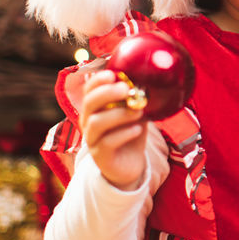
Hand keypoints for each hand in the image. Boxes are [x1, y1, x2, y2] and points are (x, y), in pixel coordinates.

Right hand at [80, 69, 148, 190]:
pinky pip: (107, 142)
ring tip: (138, 112)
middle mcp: (89, 121)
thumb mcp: (135, 114)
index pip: (89, 90)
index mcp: (95, 108)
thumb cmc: (130, 133)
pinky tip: (137, 130)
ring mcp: (92, 139)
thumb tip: (150, 82)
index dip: (97, 80)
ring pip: (97, 122)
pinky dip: (123, 134)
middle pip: (89, 103)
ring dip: (119, 114)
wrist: (130, 165)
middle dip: (107, 93)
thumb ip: (137, 100)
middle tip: (126, 89)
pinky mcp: (101, 155)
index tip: (113, 74)